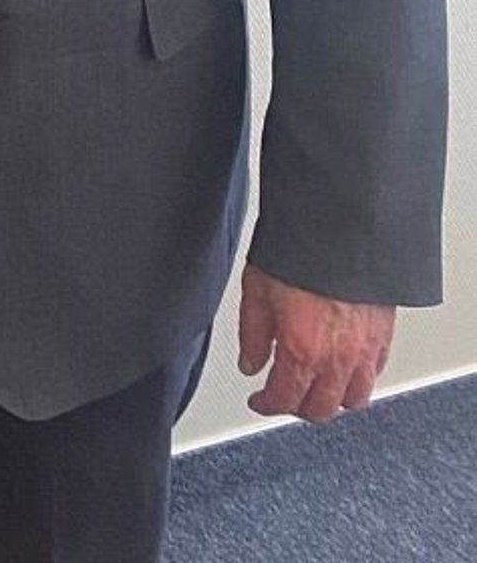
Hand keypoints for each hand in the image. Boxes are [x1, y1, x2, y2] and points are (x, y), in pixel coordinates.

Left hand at [238, 264, 393, 421]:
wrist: (339, 227)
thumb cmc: (298, 252)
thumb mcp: (256, 289)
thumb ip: (252, 334)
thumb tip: (251, 363)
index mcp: (301, 350)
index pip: (284, 399)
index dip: (266, 405)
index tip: (259, 400)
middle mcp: (337, 358)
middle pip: (320, 409)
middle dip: (297, 407)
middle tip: (284, 397)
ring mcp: (365, 350)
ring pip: (353, 399)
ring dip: (331, 400)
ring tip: (315, 388)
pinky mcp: (385, 336)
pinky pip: (374, 374)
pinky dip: (358, 381)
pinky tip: (345, 369)